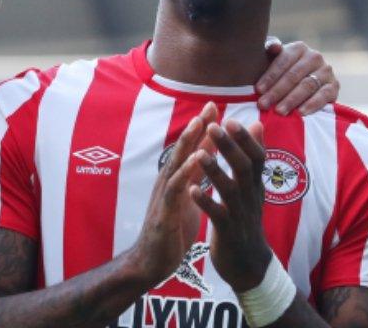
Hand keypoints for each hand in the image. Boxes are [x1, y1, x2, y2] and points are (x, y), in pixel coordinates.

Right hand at [128, 102, 217, 285]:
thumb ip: (196, 175)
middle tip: (210, 105)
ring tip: (200, 124)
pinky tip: (195, 162)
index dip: (203, 127)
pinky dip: (184, 173)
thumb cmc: (171, 228)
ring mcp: (164, 195)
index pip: (191, 149)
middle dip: (197, 126)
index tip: (216, 105)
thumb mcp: (188, 197)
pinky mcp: (163, 212)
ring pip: (176, 163)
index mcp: (176, 179)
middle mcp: (168, 182)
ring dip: (188, 143)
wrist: (151, 261)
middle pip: (183, 148)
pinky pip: (174, 189)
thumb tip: (207, 154)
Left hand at [190, 119, 272, 291]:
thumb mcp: (252, 187)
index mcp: (254, 185)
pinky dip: (205, 202)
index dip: (245, 139)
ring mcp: (240, 215)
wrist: (248, 264)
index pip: (256, 157)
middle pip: (244, 168)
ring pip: (230, 190)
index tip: (230, 119)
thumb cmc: (246, 218)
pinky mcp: (228, 232)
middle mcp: (250, 197)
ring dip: (215, 171)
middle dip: (230, 147)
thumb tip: (258, 124)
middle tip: (215, 126)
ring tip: (200, 154)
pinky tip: (192, 190)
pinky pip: (217, 215)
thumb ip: (253, 156)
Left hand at [256, 40, 338, 115]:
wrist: (304, 82)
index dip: (270, 76)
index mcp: (298, 48)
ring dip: (292, 100)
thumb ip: (269, 50)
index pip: (283, 61)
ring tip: (279, 111)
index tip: (258, 90)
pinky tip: (300, 113)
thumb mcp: (273, 59)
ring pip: (307, 85)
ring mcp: (326, 71)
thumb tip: (274, 47)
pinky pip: (323, 95)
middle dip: (277, 91)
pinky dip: (312, 105)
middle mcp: (314, 56)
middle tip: (264, 104)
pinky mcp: (334, 86)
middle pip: (294, 75)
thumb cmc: (281, 71)